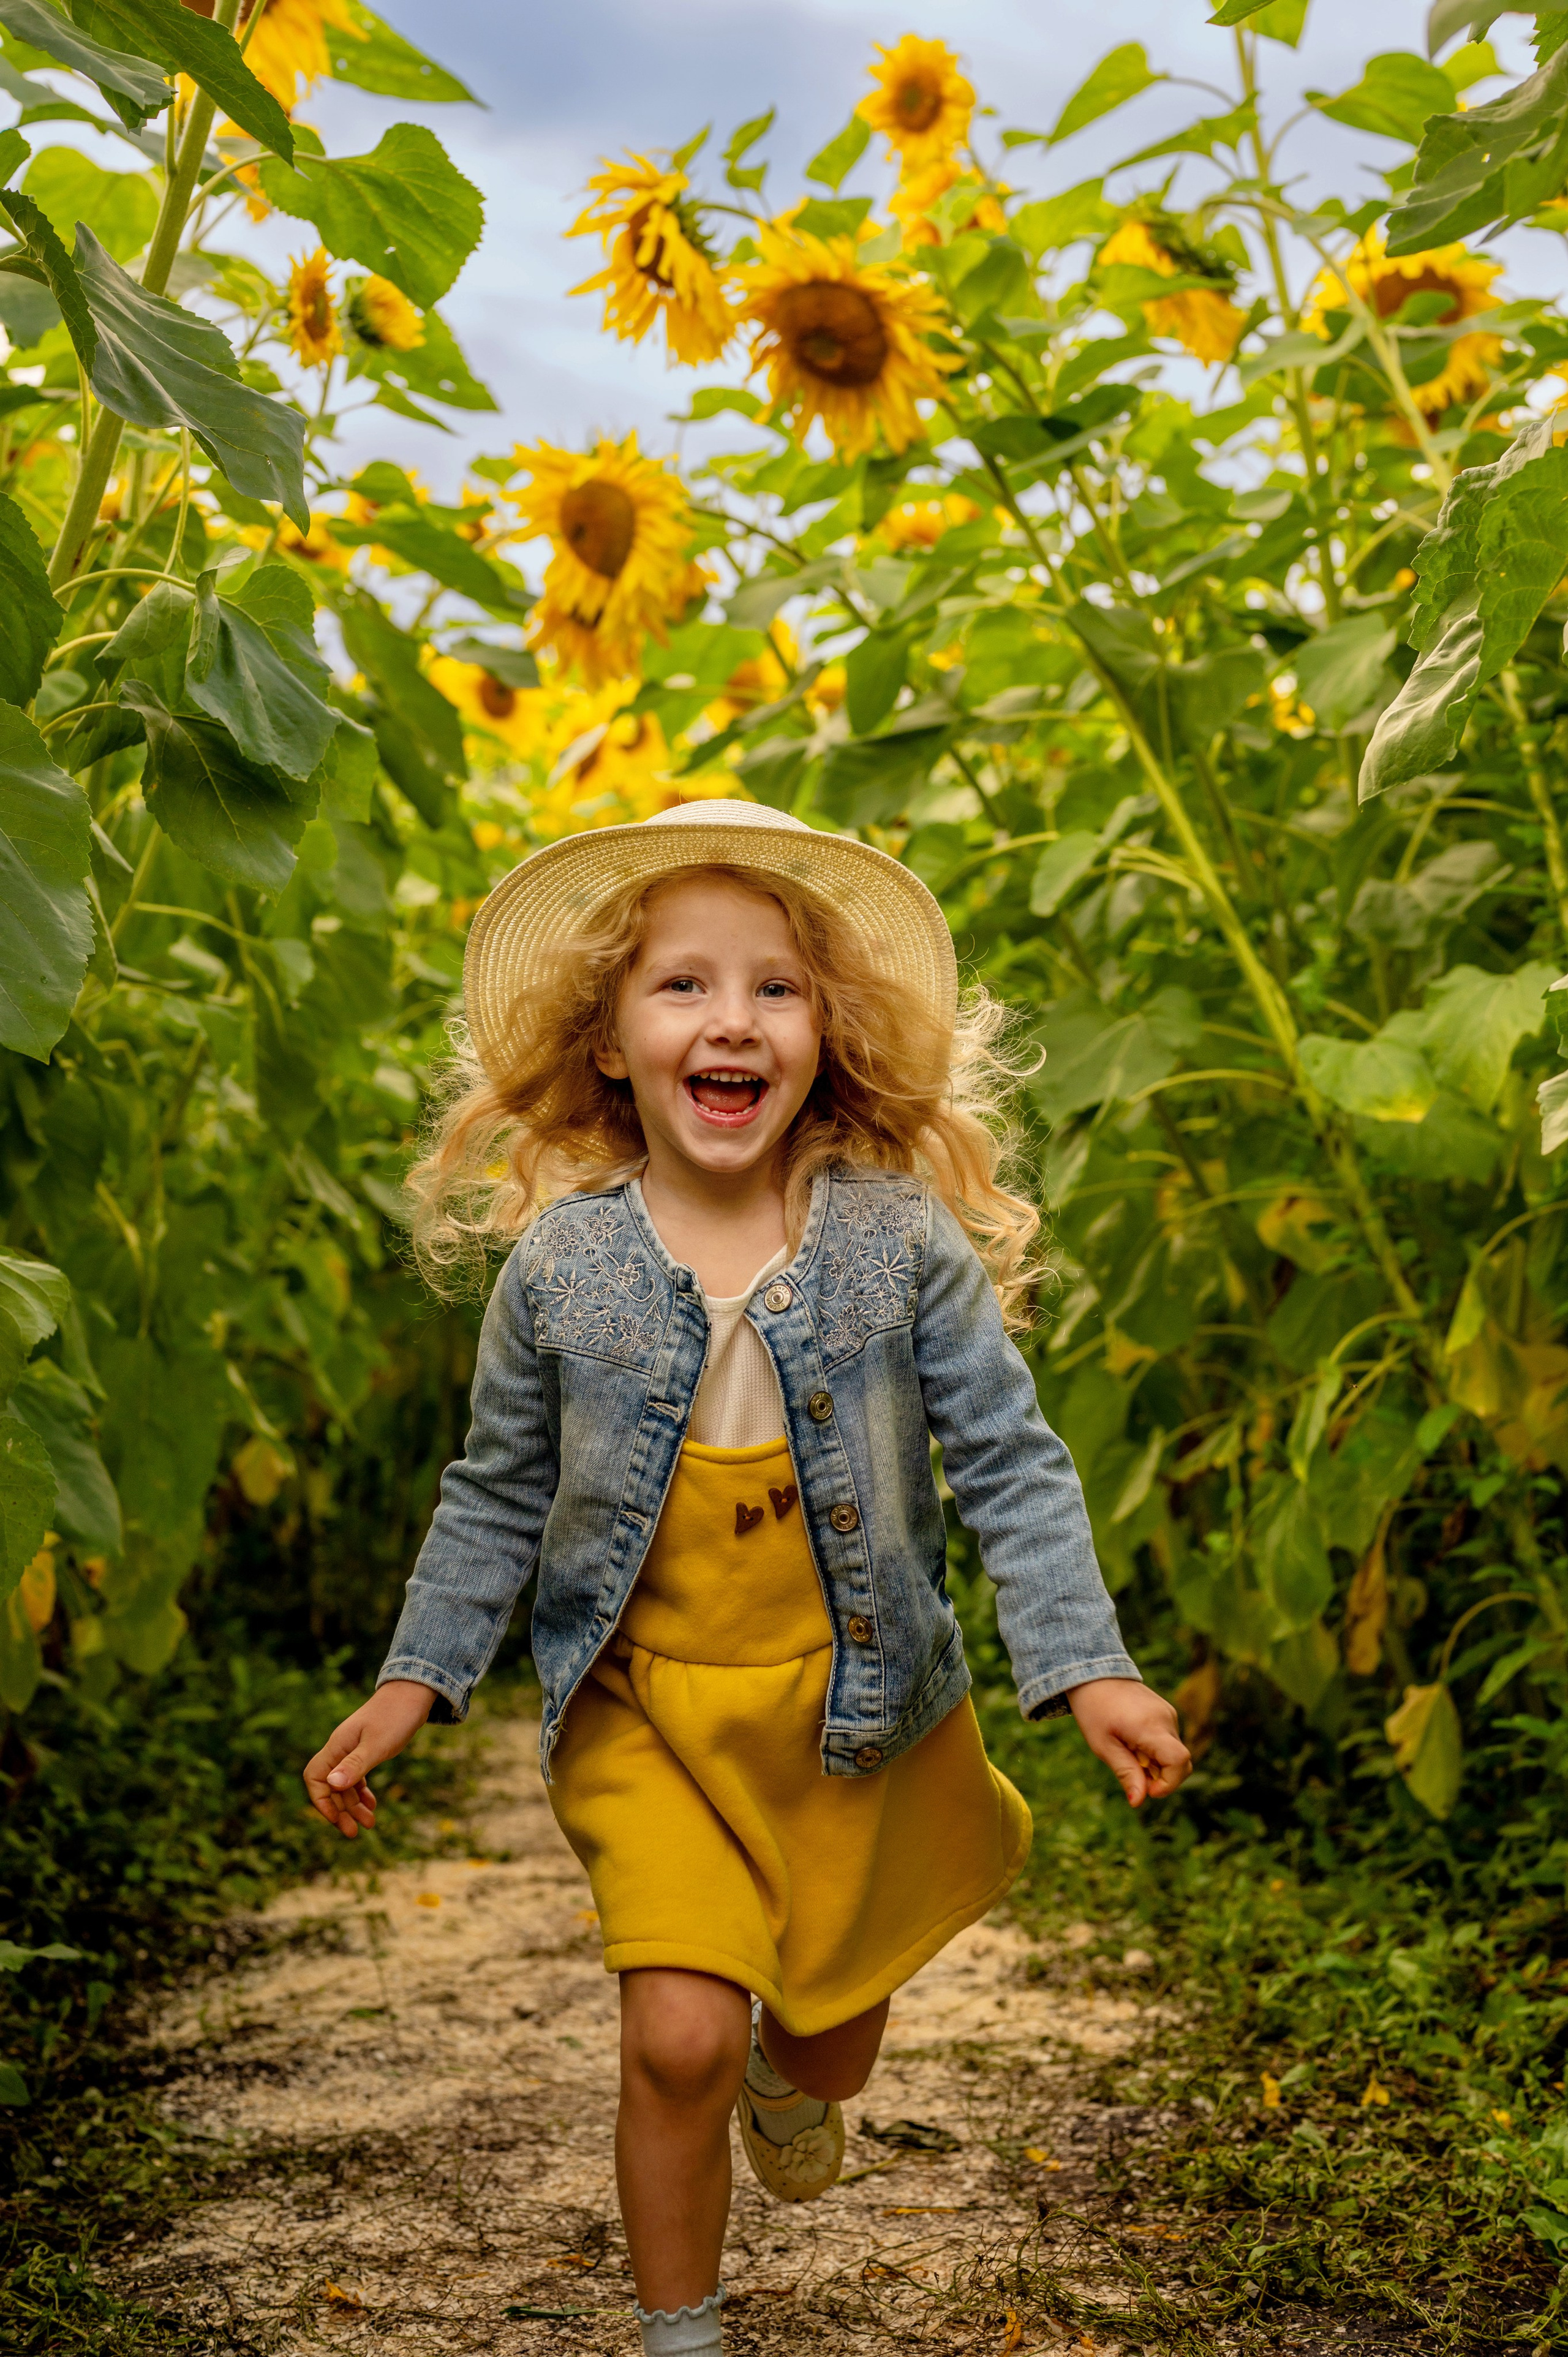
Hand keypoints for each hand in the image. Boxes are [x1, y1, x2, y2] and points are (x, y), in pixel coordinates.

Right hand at [303, 1680, 436, 1838]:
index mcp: (337, 1746)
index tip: (337, 1819)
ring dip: (353, 1805)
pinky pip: (357, 1776)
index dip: (321, 1801)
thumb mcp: (377, 1744)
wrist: (414, 1692)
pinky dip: (362, 1793)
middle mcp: (341, 1748)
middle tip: (355, 1833)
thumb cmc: (396, 1716)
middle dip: (340, 1811)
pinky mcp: (366, 1749)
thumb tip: (332, 1784)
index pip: (315, 1777)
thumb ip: (355, 1765)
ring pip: (344, 1784)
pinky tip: (371, 1805)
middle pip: (329, 1786)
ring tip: (369, 1824)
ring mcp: (353, 1749)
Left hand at [1067, 1678, 1190, 1807]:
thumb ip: (1125, 1772)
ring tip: (1127, 1749)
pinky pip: (1169, 1740)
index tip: (1147, 1789)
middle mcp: (1166, 1718)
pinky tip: (1132, 1740)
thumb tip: (1138, 1802)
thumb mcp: (1103, 1745)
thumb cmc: (1093, 1710)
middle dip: (1161, 1777)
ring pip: (1174, 1752)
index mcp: (1150, 1726)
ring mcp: (1168, 1713)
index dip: (1169, 1783)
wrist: (1093, 1673)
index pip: (1179, 1761)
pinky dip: (1155, 1750)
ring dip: (1156, 1763)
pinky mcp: (1166, 1711)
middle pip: (1180, 1761)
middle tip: (1131, 1770)